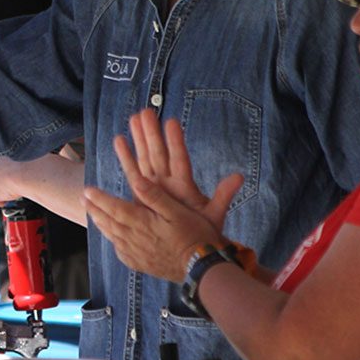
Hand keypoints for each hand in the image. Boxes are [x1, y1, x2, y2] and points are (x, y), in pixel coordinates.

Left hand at [81, 126, 242, 279]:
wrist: (202, 269)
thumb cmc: (194, 236)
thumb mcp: (178, 212)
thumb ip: (155, 196)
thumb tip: (136, 179)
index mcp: (143, 223)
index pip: (115, 208)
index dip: (100, 199)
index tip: (87, 190)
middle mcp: (135, 239)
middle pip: (109, 222)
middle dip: (95, 209)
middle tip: (83, 199)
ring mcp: (136, 254)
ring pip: (112, 236)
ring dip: (100, 223)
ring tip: (92, 214)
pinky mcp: (141, 265)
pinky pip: (120, 251)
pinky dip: (113, 241)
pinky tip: (112, 237)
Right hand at [113, 109, 235, 230]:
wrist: (186, 248)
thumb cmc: (201, 231)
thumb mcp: (214, 215)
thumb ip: (223, 196)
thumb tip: (239, 176)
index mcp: (184, 186)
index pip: (180, 159)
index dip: (176, 142)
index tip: (172, 122)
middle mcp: (168, 182)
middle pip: (159, 153)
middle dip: (152, 133)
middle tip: (146, 112)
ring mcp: (155, 185)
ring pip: (145, 158)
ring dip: (139, 138)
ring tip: (134, 117)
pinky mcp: (142, 192)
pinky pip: (132, 171)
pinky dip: (126, 157)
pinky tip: (119, 140)